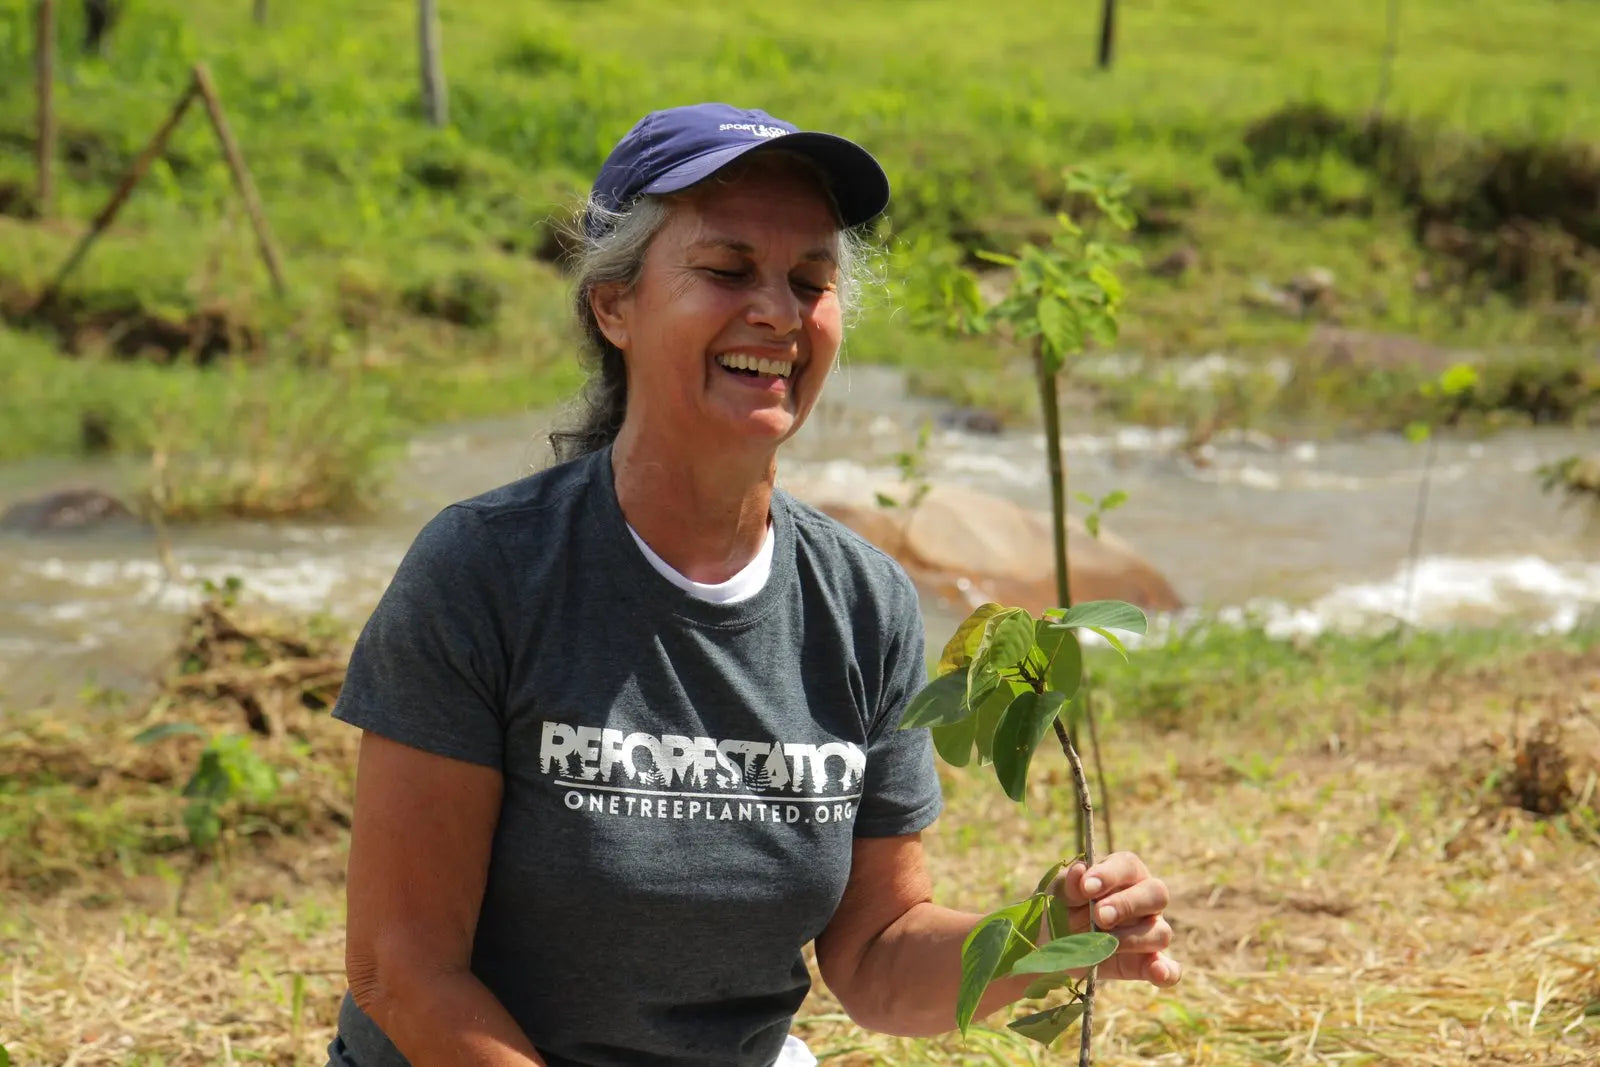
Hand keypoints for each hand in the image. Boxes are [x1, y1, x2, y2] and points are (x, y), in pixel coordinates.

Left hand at [1049, 851, 1179, 987]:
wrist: (1048, 945)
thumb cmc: (1058, 907)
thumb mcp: (1056, 893)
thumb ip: (1069, 884)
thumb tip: (1080, 871)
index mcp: (1122, 873)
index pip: (1128, 865)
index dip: (1110, 875)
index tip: (1087, 887)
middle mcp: (1142, 899)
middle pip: (1156, 894)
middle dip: (1127, 905)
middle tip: (1099, 916)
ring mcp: (1149, 931)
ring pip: (1160, 931)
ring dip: (1132, 939)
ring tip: (1103, 943)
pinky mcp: (1145, 964)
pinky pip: (1169, 969)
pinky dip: (1165, 971)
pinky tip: (1156, 972)